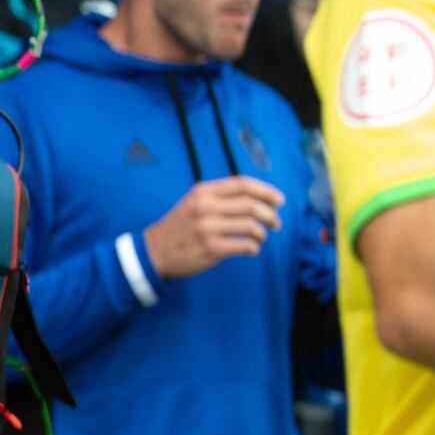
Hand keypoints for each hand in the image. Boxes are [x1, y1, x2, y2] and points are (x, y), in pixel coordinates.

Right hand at [144, 176, 284, 279]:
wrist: (155, 250)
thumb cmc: (181, 226)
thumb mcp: (194, 202)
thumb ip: (220, 196)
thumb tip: (259, 197)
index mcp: (202, 191)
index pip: (242, 184)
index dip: (266, 191)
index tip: (279, 200)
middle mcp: (205, 207)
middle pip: (251, 205)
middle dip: (271, 214)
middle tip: (276, 223)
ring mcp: (207, 228)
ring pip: (251, 226)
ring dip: (262, 233)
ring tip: (260, 237)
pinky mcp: (211, 248)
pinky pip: (245, 245)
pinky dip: (254, 247)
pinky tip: (251, 248)